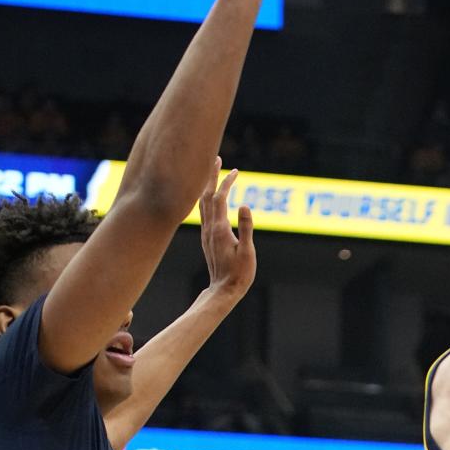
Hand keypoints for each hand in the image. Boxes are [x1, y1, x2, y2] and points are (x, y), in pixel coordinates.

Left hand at [200, 158, 255, 299]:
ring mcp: (206, 233)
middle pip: (207, 195)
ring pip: (203, 203)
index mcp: (220, 228)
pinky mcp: (207, 239)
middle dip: (211, 176)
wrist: (223, 291)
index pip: (221, 197)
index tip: (235, 171)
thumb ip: (246, 228)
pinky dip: (207, 199)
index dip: (227, 182)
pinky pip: (204, 212)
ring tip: (212, 174)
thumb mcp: (247, 252)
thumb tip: (245, 204)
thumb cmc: (238, 274)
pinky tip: (210, 198)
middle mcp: (209, 228)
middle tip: (216, 159)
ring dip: (207, 186)